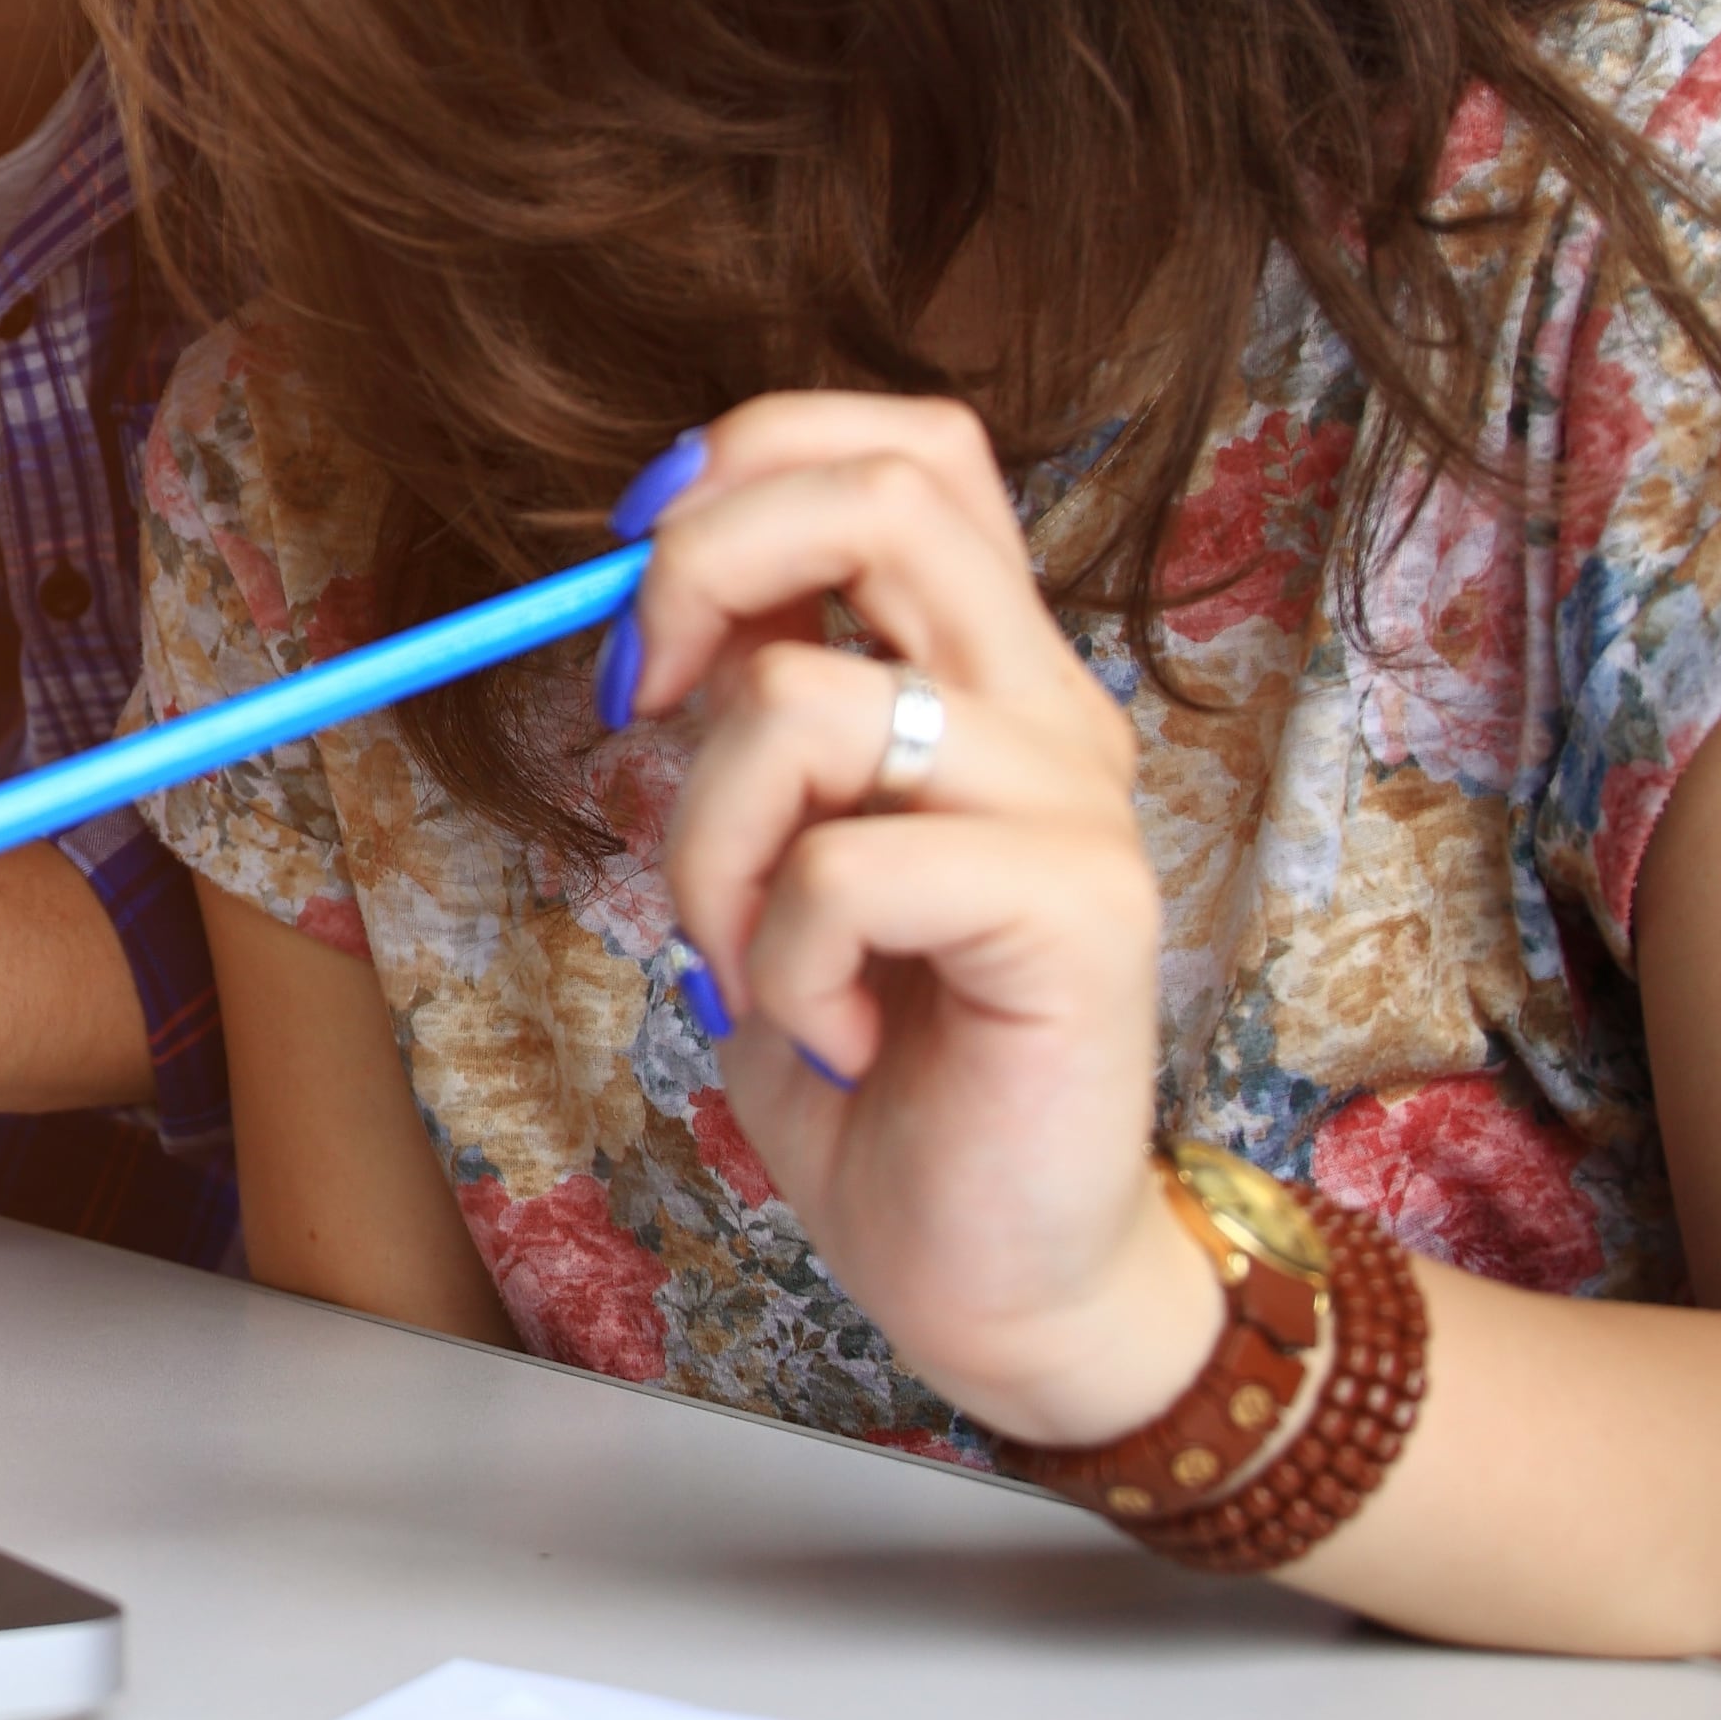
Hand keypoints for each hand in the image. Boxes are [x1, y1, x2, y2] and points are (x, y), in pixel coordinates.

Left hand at [622, 393, 1214, 1445]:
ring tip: (749, 962)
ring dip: (710, 840)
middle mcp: (1050, 710)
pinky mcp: (1080, 910)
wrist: (995, 1271)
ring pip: (809, 698)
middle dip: (702, 573)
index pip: (909, 448)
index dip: (754, 458)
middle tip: (640, 711)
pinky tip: (836, 1037)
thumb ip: (755, 723)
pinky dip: (780, 960)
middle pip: (884, 497)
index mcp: (988, 673)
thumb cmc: (876, 1066)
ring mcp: (1078, 804)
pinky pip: (845, 865)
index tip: (640, 569)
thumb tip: (648, 602)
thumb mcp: (776, 856)